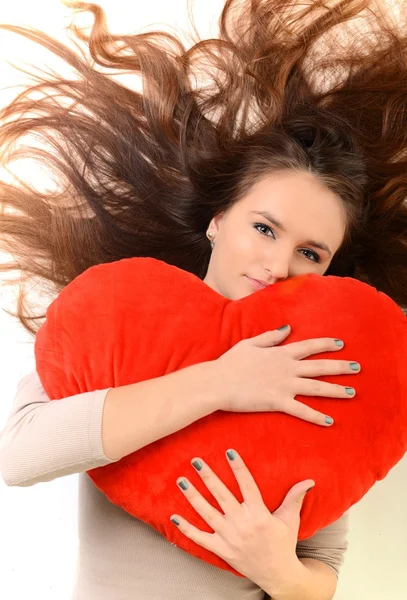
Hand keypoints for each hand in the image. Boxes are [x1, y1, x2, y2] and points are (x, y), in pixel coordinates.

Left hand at [170, 448, 311, 590]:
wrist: (279, 575)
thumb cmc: (284, 544)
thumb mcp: (290, 520)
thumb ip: (295, 498)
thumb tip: (309, 480)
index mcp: (259, 514)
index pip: (247, 485)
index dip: (238, 467)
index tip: (229, 451)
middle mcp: (242, 524)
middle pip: (221, 495)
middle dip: (207, 476)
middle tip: (195, 460)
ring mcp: (229, 538)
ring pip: (207, 513)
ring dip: (192, 496)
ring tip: (181, 480)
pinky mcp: (221, 550)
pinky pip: (200, 538)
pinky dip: (186, 529)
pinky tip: (173, 516)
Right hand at [213, 325, 359, 425]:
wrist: (217, 381)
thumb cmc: (230, 362)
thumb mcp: (249, 343)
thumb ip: (270, 337)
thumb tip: (287, 328)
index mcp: (280, 353)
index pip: (309, 346)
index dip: (326, 344)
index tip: (341, 343)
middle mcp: (287, 368)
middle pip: (319, 366)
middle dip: (340, 366)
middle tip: (358, 367)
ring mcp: (284, 385)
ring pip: (316, 387)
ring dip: (336, 390)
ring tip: (352, 392)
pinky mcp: (277, 402)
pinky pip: (301, 410)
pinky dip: (316, 416)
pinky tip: (329, 420)